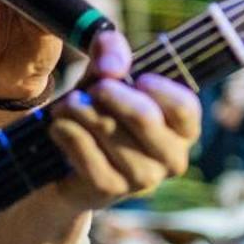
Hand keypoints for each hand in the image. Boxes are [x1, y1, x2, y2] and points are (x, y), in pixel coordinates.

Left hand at [46, 50, 199, 210]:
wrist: (71, 161)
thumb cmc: (103, 109)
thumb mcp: (108, 73)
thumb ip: (111, 52)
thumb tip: (110, 67)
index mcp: (183, 128)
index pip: (184, 108)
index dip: (160, 89)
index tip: (137, 77)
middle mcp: (171, 157)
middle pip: (145, 119)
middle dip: (112, 95)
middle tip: (93, 86)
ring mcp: (143, 178)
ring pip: (111, 135)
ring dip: (82, 112)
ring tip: (66, 103)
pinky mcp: (111, 190)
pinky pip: (89, 159)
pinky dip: (69, 135)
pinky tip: (58, 125)